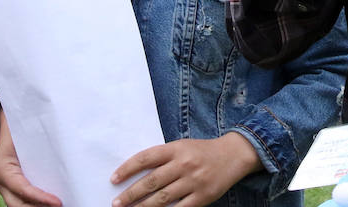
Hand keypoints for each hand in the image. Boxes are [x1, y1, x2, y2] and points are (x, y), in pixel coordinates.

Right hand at [0, 110, 61, 206]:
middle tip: (62, 206)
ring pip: (20, 205)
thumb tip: (64, 141)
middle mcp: (2, 182)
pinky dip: (38, 204)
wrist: (8, 124)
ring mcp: (6, 187)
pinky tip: (53, 202)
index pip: (22, 189)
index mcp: (3, 168)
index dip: (40, 198)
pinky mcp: (14, 187)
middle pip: (19, 204)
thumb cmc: (20, 126)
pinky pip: (24, 200)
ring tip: (60, 205)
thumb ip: (40, 139)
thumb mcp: (26, 131)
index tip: (58, 202)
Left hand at [110, 133, 261, 206]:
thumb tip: (137, 173)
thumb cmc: (203, 151)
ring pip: (162, 198)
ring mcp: (193, 181)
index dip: (128, 168)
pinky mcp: (202, 196)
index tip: (114, 179)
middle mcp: (184, 164)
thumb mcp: (183, 146)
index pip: (146, 158)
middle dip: (131, 194)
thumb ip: (163, 158)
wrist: (233, 155)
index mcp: (177, 148)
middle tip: (116, 203)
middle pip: (151, 181)